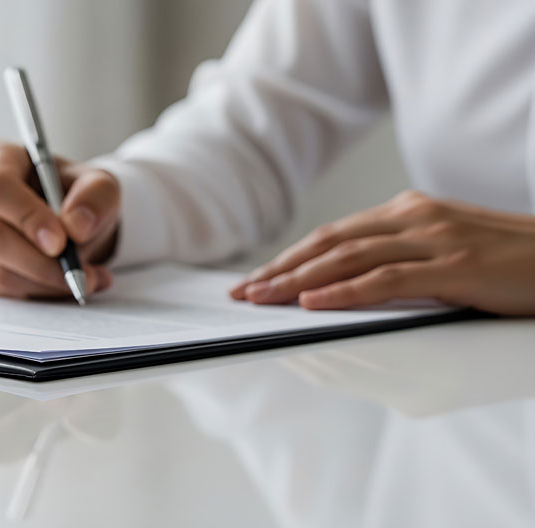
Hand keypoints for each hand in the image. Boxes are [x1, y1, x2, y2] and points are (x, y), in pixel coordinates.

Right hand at [0, 141, 119, 298]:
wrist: (66, 220)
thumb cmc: (75, 194)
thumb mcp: (100, 185)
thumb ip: (95, 197)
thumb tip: (76, 226)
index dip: (26, 217)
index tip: (61, 243)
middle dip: (40, 263)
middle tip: (80, 273)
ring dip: (44, 282)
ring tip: (85, 278)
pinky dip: (36, 293)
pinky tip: (64, 283)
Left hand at [229, 190, 534, 314]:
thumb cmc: (508, 260)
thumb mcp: (444, 252)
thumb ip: (399, 262)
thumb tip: (345, 290)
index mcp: (408, 212)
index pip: (333, 236)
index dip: (289, 258)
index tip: (256, 279)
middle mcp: (414, 218)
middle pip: (329, 244)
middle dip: (280, 270)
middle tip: (243, 293)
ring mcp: (433, 239)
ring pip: (347, 259)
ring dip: (298, 282)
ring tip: (262, 299)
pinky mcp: (453, 266)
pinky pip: (385, 280)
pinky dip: (343, 292)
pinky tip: (311, 304)